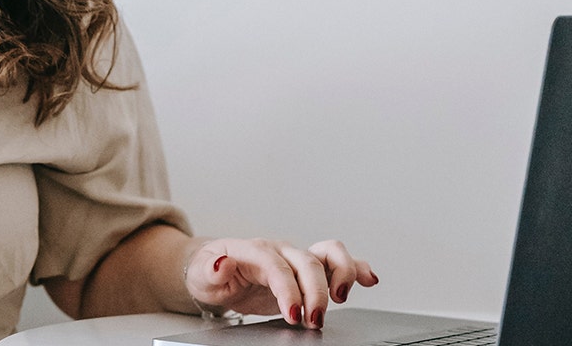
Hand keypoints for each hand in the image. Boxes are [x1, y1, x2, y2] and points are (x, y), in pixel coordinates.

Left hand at [184, 238, 378, 328]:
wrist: (216, 270)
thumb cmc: (210, 271)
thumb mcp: (202, 274)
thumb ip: (211, 269)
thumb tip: (221, 262)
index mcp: (254, 250)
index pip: (277, 266)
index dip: (288, 289)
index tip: (293, 313)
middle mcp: (280, 250)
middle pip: (307, 262)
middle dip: (316, 292)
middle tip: (314, 320)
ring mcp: (296, 257)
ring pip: (329, 253)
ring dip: (342, 274)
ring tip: (341, 299)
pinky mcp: (307, 269)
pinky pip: (337, 261)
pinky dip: (357, 268)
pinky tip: (370, 280)